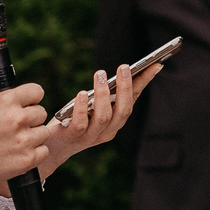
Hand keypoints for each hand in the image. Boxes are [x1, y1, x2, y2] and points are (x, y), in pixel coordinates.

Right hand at [0, 83, 50, 188]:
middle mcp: (18, 118)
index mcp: (6, 100)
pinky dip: (35, 153)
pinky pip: (44, 151)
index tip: (26, 105)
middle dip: (31, 119)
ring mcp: (24, 140)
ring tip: (16, 142)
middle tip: (16, 128)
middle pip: (42, 112)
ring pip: (44, 132)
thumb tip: (12, 95)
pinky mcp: (27, 159)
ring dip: (34, 136)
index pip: (37, 91)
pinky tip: (20, 153)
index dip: (31, 99)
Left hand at [41, 62, 162, 175]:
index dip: (144, 82)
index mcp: (117, 120)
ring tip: (100, 74)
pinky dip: (82, 108)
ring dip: (103, 95)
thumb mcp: (96, 103)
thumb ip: (111, 91)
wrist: (54, 145)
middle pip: (123, 110)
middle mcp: (109, 130)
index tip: (154, 64)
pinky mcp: (73, 137)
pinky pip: (80, 124)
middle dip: (125, 88)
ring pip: (104, 117)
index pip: (134, 99)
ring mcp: (92, 136)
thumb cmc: (76, 117)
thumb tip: (127, 69)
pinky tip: (82, 94)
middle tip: (124, 67)